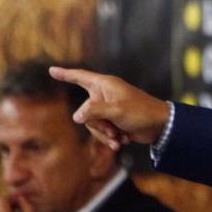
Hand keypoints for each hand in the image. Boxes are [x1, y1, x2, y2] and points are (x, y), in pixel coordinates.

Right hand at [49, 67, 169, 150]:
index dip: (65, 74)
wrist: (160, 126)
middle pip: (85, 111)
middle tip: (113, 128)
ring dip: (105, 134)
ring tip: (119, 137)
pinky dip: (111, 138)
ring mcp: (109, 108)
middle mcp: (105, 95)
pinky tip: (122, 141)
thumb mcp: (116, 111)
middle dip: (97, 125)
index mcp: (105, 85)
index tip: (51, 70)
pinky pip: (102, 131)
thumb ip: (94, 111)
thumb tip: (77, 116)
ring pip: (92, 124)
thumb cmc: (141, 112)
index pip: (81, 77)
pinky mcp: (113, 120)